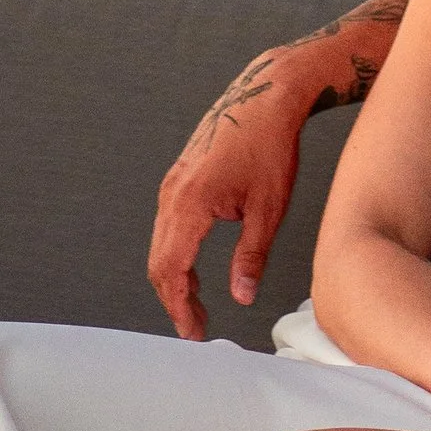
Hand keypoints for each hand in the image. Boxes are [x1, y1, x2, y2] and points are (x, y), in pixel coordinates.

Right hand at [147, 57, 311, 336]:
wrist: (266, 97)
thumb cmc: (272, 147)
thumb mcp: (269, 210)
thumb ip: (251, 257)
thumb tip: (242, 297)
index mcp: (191, 204)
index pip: (172, 271)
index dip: (180, 308)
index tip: (193, 333)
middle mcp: (172, 194)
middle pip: (159, 263)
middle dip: (175, 300)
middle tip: (196, 329)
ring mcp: (172, 184)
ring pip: (160, 245)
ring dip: (174, 278)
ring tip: (198, 306)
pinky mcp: (179, 178)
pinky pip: (167, 226)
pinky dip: (175, 255)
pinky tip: (196, 270)